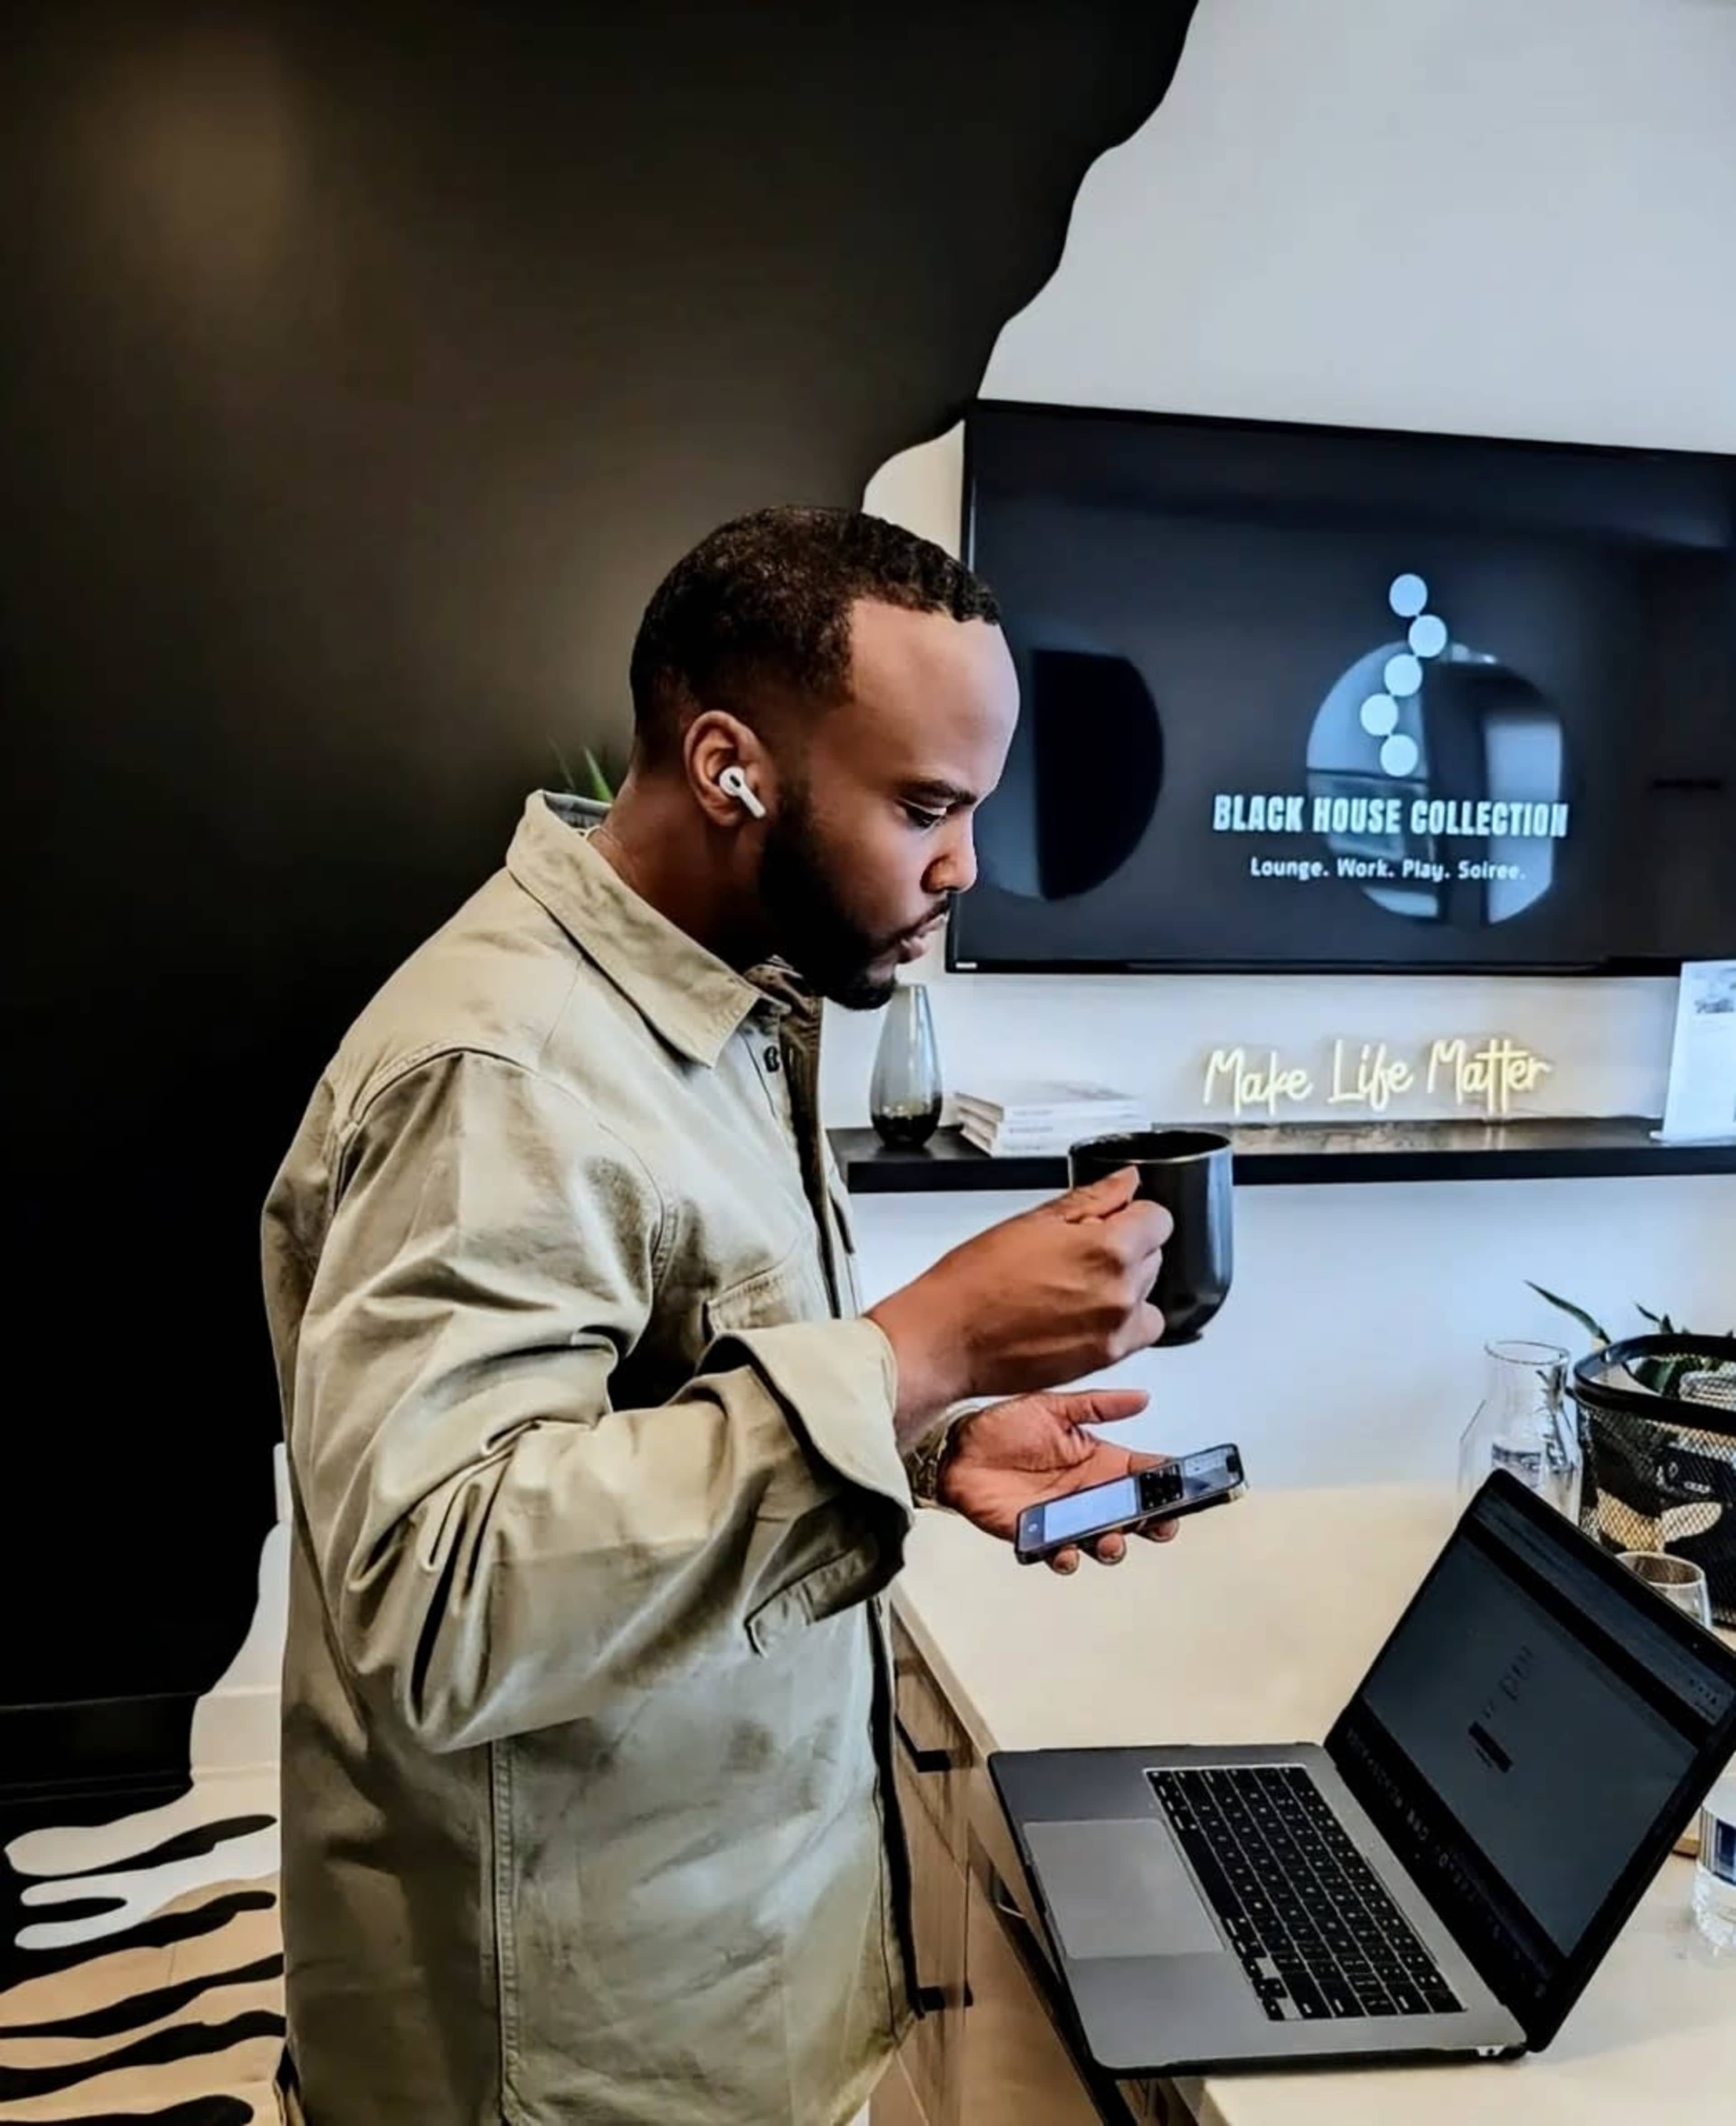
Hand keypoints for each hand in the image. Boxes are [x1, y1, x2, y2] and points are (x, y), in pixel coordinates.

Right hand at [868, 1167, 1169, 1429]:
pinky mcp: (1105, 1358)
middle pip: (1153, 1256)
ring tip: (1073, 1285)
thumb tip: (1127, 1182)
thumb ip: (1092, 1199)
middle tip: (1074, 1253)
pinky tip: (1080, 1313)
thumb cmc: (975, 1282)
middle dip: (1124, 1248)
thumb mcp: (1032, 1221)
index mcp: (1109, 1249)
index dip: (1131, 1213)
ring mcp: (1116, 1330)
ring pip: (1145, 1294)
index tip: (1111, 1219)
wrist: (947, 1339)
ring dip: (1122, 1285)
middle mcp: (1121, 1292)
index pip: (1159, 1218)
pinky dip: (1119, 1321)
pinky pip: (1136, 1331)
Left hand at [936, 1388, 1177, 1574]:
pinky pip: (1058, 1553)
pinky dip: (1067, 1557)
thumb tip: (1142, 1397)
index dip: (1169, 1481)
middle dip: (1153, 1523)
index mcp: (1098, 1461)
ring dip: (1113, 1545)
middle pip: (1133, 1514)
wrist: (956, 1447)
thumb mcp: (1053, 1407)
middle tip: (1161, 1523)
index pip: (1144, 1474)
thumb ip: (1098, 1406)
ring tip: (1110, 1540)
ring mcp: (1064, 1517)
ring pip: (1102, 1539)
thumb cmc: (1002, 1425)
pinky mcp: (1035, 1535)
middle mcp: (1088, 1494)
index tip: (1189, 1485)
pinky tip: (1067, 1552)